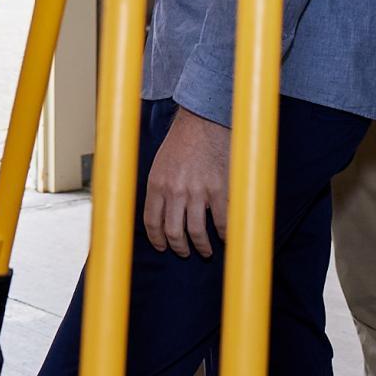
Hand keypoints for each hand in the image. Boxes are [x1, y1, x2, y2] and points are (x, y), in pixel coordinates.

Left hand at [144, 106, 231, 257]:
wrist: (202, 123)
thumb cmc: (180, 143)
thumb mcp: (159, 165)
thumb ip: (160, 189)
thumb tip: (161, 214)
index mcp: (156, 185)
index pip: (152, 222)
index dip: (157, 240)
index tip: (163, 247)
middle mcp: (174, 191)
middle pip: (173, 232)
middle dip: (179, 248)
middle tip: (184, 252)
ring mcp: (197, 192)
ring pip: (196, 232)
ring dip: (201, 246)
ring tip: (205, 251)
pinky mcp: (219, 190)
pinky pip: (221, 221)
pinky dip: (223, 234)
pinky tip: (224, 238)